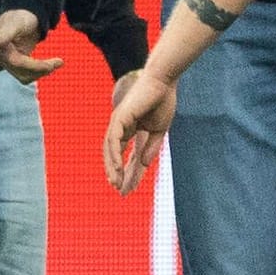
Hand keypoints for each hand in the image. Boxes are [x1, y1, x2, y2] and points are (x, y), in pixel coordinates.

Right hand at [0, 9, 62, 83]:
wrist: (26, 13)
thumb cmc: (21, 15)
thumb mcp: (15, 23)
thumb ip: (3, 34)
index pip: (16, 63)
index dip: (36, 66)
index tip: (58, 62)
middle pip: (21, 71)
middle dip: (41, 68)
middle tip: (59, 62)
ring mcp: (5, 61)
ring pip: (25, 76)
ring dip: (41, 71)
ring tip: (57, 62)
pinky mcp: (14, 64)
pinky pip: (27, 74)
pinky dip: (40, 70)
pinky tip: (53, 64)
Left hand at [104, 70, 175, 194]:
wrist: (164, 83)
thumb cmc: (163, 102)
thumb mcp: (158, 131)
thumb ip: (150, 147)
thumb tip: (143, 165)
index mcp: (132, 130)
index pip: (128, 155)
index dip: (129, 172)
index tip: (128, 189)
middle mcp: (121, 127)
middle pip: (116, 155)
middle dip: (118, 174)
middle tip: (119, 191)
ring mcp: (118, 122)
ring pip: (110, 150)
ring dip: (113, 168)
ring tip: (116, 184)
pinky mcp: (119, 118)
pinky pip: (113, 141)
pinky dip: (114, 156)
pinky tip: (117, 169)